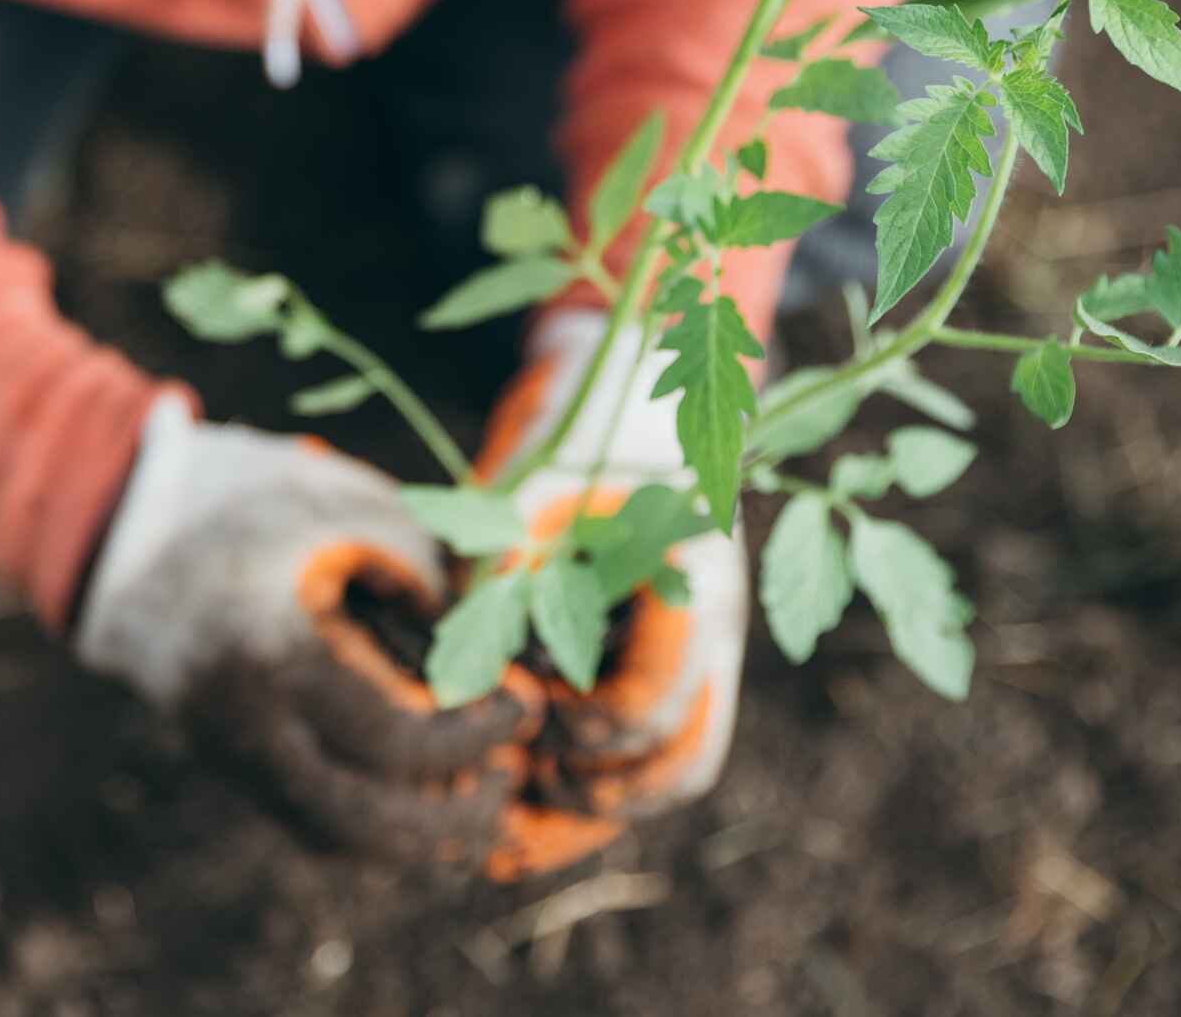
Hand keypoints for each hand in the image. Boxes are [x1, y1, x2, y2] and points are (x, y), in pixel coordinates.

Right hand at [73, 396, 530, 863]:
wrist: (114, 519)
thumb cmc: (242, 492)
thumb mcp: (341, 502)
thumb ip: (419, 571)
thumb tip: (478, 649)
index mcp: (272, 649)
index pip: (393, 737)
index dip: (472, 735)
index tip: (520, 706)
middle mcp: (238, 717)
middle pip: (358, 821)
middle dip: (447, 818)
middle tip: (505, 783)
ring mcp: (220, 746)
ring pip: (326, 833)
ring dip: (407, 836)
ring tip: (472, 807)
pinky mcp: (216, 753)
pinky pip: (297, 814)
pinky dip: (360, 820)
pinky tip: (413, 797)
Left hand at [476, 309, 748, 876]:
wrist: (625, 386)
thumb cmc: (575, 431)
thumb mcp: (529, 488)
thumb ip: (504, 575)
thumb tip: (466, 686)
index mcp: (693, 583)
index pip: (650, 706)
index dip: (574, 726)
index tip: (512, 701)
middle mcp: (714, 630)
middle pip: (678, 765)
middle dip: (591, 789)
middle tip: (511, 773)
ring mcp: (702, 650)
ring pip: (677, 768)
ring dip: (601, 795)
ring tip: (519, 787)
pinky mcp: (673, 658)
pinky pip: (658, 743)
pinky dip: (602, 770)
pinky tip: (528, 769)